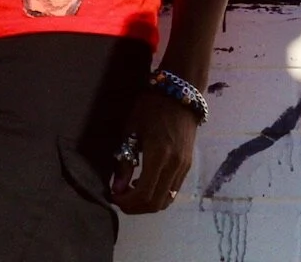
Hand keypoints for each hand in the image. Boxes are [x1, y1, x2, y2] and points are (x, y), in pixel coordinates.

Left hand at [111, 86, 199, 212]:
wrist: (181, 93)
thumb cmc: (151, 108)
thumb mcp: (131, 132)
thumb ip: (124, 163)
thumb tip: (116, 189)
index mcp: (159, 157)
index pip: (143, 195)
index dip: (125, 202)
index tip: (112, 194)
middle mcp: (175, 166)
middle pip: (155, 204)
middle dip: (135, 207)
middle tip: (120, 197)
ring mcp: (184, 166)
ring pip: (166, 200)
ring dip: (147, 203)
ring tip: (131, 191)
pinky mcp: (188, 164)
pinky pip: (173, 190)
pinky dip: (157, 194)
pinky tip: (145, 182)